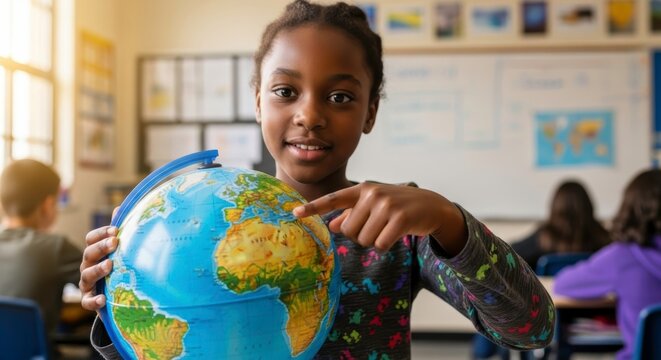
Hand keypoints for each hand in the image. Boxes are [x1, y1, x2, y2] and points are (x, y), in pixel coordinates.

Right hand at [79, 208, 118, 310]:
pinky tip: (103, 299)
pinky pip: (87, 301)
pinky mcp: (89, 299)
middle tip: (114, 242)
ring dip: (97, 270)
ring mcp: (87, 283)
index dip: (101, 233)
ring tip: (109, 266)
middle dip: (101, 247)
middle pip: (89, 254)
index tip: (116, 230)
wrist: (113, 294)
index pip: (91, 238)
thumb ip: (117, 232)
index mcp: (94, 251)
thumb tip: (121, 207)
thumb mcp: (118, 249)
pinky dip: (93, 300)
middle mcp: (87, 265)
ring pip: (87, 275)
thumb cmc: (117, 266)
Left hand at [293, 182, 466, 254]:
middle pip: (349, 230)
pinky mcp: (399, 218)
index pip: (333, 199)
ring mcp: (386, 205)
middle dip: (361, 235)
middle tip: (377, 226)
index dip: (313, 208)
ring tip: (388, 228)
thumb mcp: (374, 205)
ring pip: (364, 239)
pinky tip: (396, 234)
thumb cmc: (398, 206)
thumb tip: (331, 225)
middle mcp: (372, 194)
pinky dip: (386, 245)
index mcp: (362, 190)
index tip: (294, 214)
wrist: (432, 205)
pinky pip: (380, 244)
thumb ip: (352, 214)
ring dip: (375, 240)